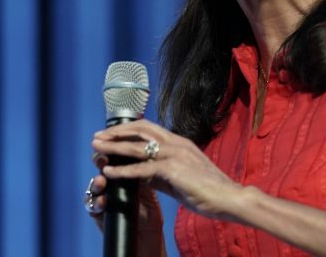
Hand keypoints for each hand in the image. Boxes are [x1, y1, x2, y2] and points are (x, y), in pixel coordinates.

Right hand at [86, 147, 165, 254]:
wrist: (148, 236)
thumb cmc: (149, 209)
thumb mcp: (148, 186)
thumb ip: (144, 168)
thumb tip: (150, 146)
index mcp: (123, 174)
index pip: (115, 157)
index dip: (114, 149)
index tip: (116, 143)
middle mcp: (111, 184)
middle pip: (101, 168)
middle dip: (100, 162)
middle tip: (102, 158)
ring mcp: (105, 199)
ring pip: (94, 187)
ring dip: (96, 183)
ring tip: (101, 181)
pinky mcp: (100, 216)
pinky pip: (92, 208)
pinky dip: (96, 204)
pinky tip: (103, 202)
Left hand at [91, 119, 244, 220]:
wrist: (228, 197)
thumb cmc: (208, 190)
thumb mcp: (180, 177)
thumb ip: (161, 173)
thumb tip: (142, 174)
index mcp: (180, 143)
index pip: (150, 128)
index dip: (129, 129)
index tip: (112, 134)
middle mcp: (176, 143)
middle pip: (141, 129)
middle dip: (117, 132)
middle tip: (98, 137)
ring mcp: (175, 154)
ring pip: (138, 146)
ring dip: (114, 146)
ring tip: (97, 148)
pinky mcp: (173, 169)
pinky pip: (142, 168)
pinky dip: (123, 169)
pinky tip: (109, 171)